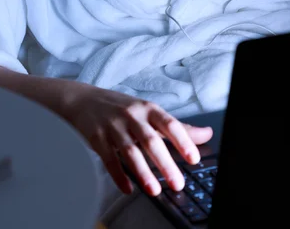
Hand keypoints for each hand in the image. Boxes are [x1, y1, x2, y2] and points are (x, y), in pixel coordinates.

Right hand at [62, 82, 212, 195]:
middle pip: (151, 141)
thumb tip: (206, 134)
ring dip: (143, 172)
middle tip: (177, 183)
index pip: (170, 124)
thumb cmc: (122, 108)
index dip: (183, 141)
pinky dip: (119, 175)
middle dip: (166, 163)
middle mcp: (132, 116)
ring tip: (154, 190)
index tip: (194, 158)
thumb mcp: (149, 112)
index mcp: (148, 109)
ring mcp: (114, 126)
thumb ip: (177, 127)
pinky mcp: (97, 138)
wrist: (84, 100)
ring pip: (130, 152)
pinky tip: (128, 188)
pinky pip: (109, 159)